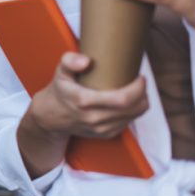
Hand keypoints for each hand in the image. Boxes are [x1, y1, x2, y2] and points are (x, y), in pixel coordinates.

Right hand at [30, 52, 148, 139]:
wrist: (50, 117)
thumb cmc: (60, 92)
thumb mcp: (60, 72)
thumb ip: (69, 62)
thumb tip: (86, 60)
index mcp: (84, 101)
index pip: (123, 99)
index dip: (138, 88)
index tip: (140, 77)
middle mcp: (94, 118)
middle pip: (133, 108)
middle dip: (144, 94)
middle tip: (141, 82)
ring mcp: (101, 129)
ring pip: (134, 116)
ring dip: (141, 103)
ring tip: (137, 90)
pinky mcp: (106, 135)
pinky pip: (129, 122)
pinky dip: (134, 112)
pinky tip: (130, 102)